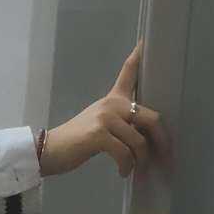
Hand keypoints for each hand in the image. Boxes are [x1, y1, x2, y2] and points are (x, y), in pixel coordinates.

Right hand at [40, 44, 167, 178]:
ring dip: (141, 161)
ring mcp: (106, 118)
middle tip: (163, 157)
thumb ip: (122, 123)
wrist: (50, 150)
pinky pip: (126, 153)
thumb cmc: (77, 141)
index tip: (146, 40)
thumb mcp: (100, 124)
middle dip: (161, 142)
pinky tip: (123, 172)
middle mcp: (112, 104)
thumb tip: (148, 137)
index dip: (139, 55)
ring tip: (136, 170)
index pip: (128, 72)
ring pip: (139, 141)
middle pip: (152, 118)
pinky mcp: (99, 134)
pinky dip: (127, 167)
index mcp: (113, 99)